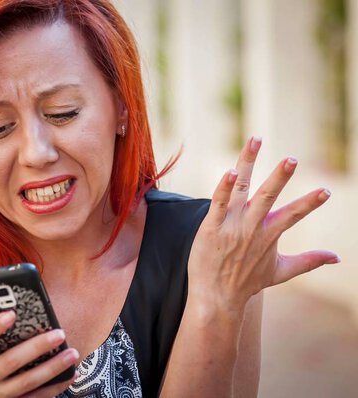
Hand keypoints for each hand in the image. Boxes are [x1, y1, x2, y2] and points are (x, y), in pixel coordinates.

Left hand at [187, 136, 339, 316]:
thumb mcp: (281, 271)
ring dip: (248, 164)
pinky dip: (224, 187)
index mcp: (269, 234)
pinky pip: (218, 203)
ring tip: (256, 141)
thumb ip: (309, 261)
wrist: (216, 298)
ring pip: (241, 189)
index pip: (293, 214)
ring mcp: (231, 225)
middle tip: (292, 159)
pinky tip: (230, 172)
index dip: (309, 203)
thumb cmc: (245, 283)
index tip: (325, 191)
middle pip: (267, 195)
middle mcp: (252, 227)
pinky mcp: (211, 227)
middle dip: (280, 176)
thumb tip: (338, 258)